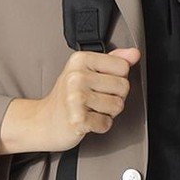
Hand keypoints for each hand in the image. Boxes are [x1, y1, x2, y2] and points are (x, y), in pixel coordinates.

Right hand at [0, 47, 141, 154]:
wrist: (45, 121)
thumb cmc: (68, 97)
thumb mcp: (88, 71)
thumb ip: (113, 60)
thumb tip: (134, 53)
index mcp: (81, 60)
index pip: (123, 66)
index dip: (117, 78)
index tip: (101, 84)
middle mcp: (77, 76)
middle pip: (123, 87)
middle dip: (114, 97)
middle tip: (95, 99)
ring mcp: (76, 98)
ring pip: (118, 106)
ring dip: (108, 113)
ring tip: (91, 109)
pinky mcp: (77, 119)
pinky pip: (106, 123)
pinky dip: (100, 126)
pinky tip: (88, 120)